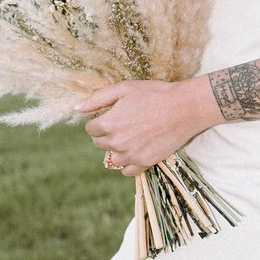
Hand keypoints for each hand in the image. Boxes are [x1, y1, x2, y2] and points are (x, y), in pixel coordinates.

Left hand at [74, 78, 214, 177]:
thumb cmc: (154, 94)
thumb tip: (76, 108)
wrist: (184, 108)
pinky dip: (128, 163)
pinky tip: (136, 150)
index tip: (114, 114)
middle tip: (125, 123)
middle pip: (99, 143)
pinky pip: (126, 171)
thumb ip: (97, 99)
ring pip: (111, 158)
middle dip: (107, 134)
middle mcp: (116, 142)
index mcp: (108, 124)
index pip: (91, 129)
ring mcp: (130, 155)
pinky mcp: (144, 163)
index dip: (101, 120)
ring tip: (132, 136)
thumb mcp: (124, 89)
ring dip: (117, 149)